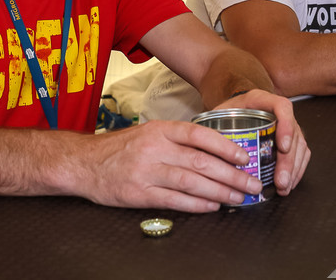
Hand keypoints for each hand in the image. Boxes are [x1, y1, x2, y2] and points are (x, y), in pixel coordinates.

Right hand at [76, 120, 261, 212]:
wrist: (83, 162)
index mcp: (160, 130)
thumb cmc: (120, 148)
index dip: (225, 146)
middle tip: (252, 183)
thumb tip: (216, 151)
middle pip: (201, 162)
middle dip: (232, 175)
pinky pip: (174, 200)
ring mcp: (146, 172)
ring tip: (239, 198)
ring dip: (220, 192)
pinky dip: (196, 205)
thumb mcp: (149, 133)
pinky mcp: (138, 194)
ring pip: (191, 182)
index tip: (245, 156)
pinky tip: (212, 207)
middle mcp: (154, 148)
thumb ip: (178, 139)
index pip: (199, 135)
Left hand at [214, 89, 310, 196]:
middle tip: (281, 180)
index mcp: (263, 100)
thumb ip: (214, 128)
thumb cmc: (227, 112)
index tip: (282, 147)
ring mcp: (289, 126)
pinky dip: (296, 171)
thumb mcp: (219, 112)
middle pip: (294, 134)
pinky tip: (288, 184)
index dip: (286, 126)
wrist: (235, 107)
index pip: (283, 108)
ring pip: (300, 146)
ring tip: (284, 187)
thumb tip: (208, 152)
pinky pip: (301, 154)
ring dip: (294, 169)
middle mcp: (280, 112)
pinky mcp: (291, 140)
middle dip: (289, 160)